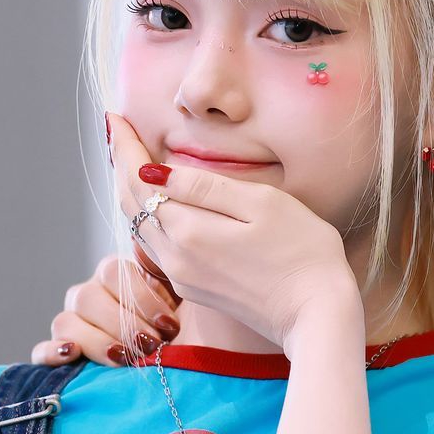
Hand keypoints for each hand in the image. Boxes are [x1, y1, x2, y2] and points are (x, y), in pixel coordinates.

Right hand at [30, 242, 182, 366]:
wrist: (197, 371)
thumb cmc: (198, 332)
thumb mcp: (191, 296)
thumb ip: (166, 266)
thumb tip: (144, 241)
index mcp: (121, 277)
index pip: (112, 272)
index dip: (139, 298)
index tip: (169, 324)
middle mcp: (93, 296)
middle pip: (87, 297)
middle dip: (122, 324)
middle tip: (152, 345)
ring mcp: (75, 326)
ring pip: (65, 322)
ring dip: (96, 341)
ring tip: (125, 358)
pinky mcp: (63, 357)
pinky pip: (42, 350)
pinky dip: (52, 353)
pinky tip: (71, 355)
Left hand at [107, 112, 354, 352]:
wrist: (317, 316)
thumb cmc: (303, 253)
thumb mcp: (263, 205)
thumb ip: (207, 187)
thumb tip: (156, 171)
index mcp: (189, 231)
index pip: (139, 179)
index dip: (125, 146)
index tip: (117, 117)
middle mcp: (175, 257)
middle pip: (130, 204)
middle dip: (120, 164)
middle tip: (118, 130)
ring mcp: (182, 277)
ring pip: (139, 226)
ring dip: (130, 191)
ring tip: (128, 159)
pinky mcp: (194, 288)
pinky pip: (155, 246)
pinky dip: (146, 216)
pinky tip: (154, 201)